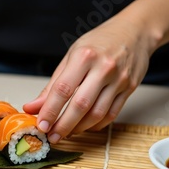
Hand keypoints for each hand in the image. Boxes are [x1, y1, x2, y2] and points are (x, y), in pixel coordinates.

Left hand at [23, 19, 150, 142]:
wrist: (135, 31)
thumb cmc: (100, 42)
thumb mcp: (71, 56)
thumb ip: (52, 85)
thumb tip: (33, 107)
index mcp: (84, 56)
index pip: (63, 89)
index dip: (50, 110)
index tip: (41, 125)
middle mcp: (104, 68)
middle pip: (80, 105)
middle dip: (63, 125)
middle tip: (52, 137)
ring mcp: (119, 80)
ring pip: (97, 114)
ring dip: (79, 128)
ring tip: (66, 133)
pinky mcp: (130, 89)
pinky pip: (111, 114)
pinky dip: (95, 125)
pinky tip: (84, 126)